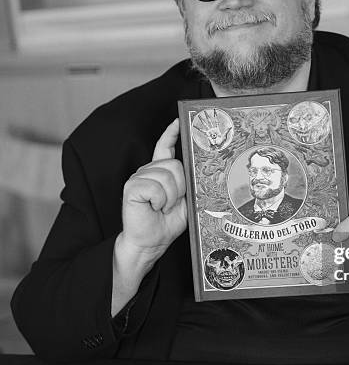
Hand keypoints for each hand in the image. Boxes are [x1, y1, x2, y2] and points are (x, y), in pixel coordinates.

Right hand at [116, 118, 187, 273]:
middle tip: (170, 204)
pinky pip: (156, 187)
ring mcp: (139, 177)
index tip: (178, 121)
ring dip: (169, 197)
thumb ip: (189, 183)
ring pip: (167, 176)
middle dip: (179, 187)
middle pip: (175, 165)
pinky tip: (152, 207)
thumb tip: (200, 168)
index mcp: (161, 173)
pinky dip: (159, 200)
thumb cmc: (167, 224)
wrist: (150, 243)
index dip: (171, 133)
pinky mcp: (132, 186)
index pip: (164, 147)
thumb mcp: (186, 200)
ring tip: (161, 207)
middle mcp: (148, 171)